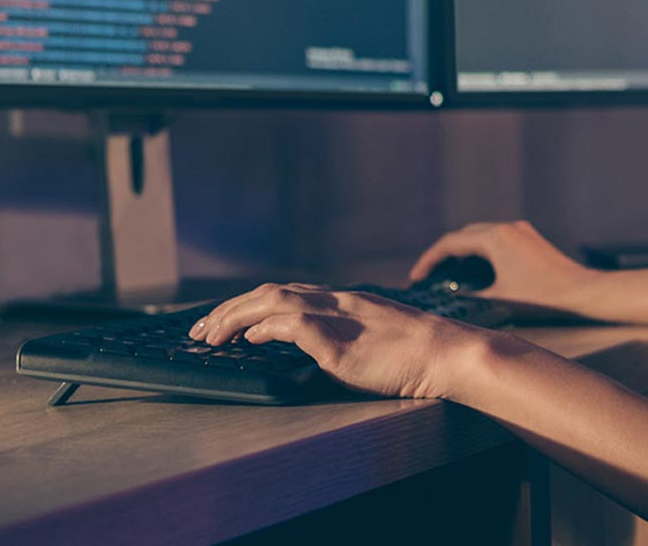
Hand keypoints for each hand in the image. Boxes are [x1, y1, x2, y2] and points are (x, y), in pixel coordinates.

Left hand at [189, 283, 495, 399]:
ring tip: (211, 335)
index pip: (281, 293)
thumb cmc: (414, 355)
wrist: (448, 354)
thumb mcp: (370, 341)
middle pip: (268, 293)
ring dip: (236, 318)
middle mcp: (335, 303)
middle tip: (199, 330)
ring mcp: (338, 320)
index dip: (245, 305)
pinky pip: (296, 327)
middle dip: (228, 310)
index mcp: (341, 301)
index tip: (220, 321)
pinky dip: (268, 330)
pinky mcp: (341, 345)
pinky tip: (251, 340)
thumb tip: (308, 353)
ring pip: (274, 303)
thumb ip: (339, 340)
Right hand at [408, 220, 592, 312]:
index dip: (429, 261)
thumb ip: (472, 296)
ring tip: (448, 275)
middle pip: (463, 236)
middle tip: (429, 276)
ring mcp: (520, 231)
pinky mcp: (530, 240)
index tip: (416, 278)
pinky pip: (496, 241)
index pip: (450, 243)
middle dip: (443, 255)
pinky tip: (477, 273)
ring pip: (480, 237)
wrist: (583, 293)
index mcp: (495, 238)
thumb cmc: (543, 297)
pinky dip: (481, 254)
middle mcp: (506, 228)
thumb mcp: (499, 299)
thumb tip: (453, 299)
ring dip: (463, 253)